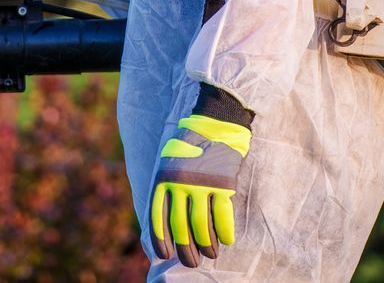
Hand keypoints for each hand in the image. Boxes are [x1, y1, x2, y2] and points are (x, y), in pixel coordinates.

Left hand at [150, 113, 250, 267]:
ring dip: (206, 244)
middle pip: (179, 225)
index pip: (158, 217)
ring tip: (210, 254)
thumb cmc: (191, 143)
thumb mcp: (167, 160)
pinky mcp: (223, 183)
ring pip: (201, 225)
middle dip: (185, 249)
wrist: (215, 121)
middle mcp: (180, 182)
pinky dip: (224, 232)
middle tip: (191, 261)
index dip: (161, 240)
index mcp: (163, 177)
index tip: (166, 255)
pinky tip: (226, 241)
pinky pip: (223, 216)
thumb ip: (165, 187)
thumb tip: (164, 220)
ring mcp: (201, 183)